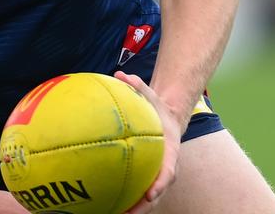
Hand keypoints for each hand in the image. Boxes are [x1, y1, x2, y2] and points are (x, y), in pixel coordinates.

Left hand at [113, 71, 181, 213]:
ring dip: (133, 208)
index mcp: (169, 152)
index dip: (160, 184)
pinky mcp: (146, 174)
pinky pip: (135, 187)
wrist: (169, 118)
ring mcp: (156, 173)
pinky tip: (105, 202)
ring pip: (146, 197)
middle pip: (156, 192)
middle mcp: (164, 167)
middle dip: (144, 206)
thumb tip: (120, 74)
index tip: (151, 193)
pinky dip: (124, 196)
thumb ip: (138, 86)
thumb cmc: (157, 107)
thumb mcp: (151, 95)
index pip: (168, 172)